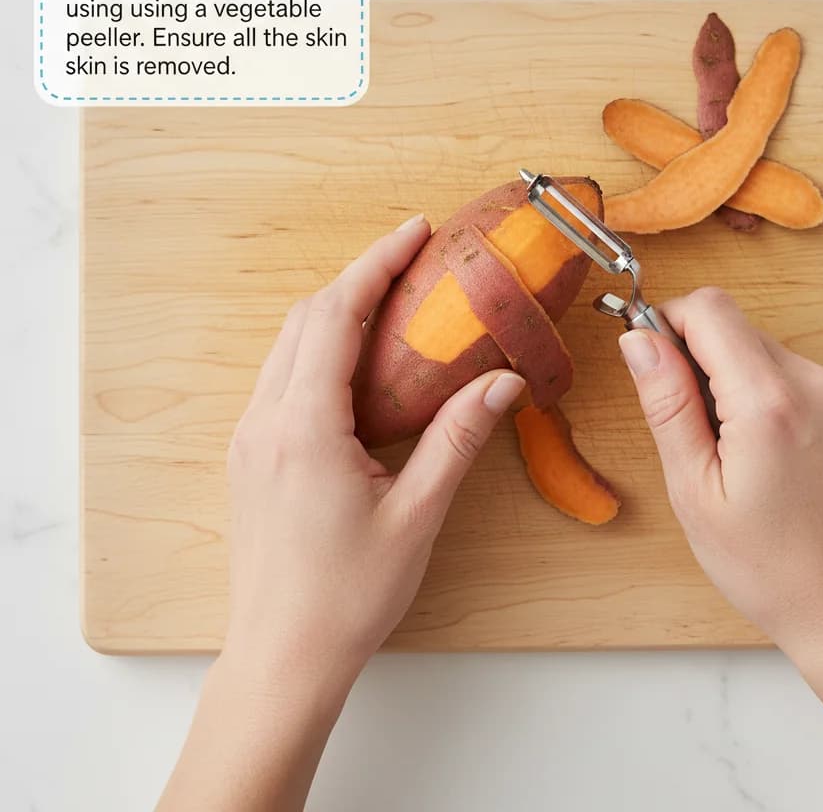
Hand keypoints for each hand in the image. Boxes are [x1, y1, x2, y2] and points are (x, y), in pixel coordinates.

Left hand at [223, 214, 524, 711]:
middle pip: (306, 318)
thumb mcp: (416, 515)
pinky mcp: (252, 456)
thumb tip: (502, 382)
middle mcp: (266, 421)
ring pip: (288, 344)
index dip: (376, 264)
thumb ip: (458, 439)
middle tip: (413, 260)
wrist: (281, 658)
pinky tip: (359, 362)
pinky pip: (283, 377)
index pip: (336, 316)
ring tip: (393, 300)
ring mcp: (252, 438)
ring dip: (336, 310)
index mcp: (304, 427)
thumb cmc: (346, 597)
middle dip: (359, 276)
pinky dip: (320, 348)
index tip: (415, 232)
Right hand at [618, 287, 822, 667]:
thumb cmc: (772, 569)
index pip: (708, 308)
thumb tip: (638, 340)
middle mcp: (816, 383)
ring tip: (727, 453)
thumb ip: (667, 404)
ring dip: (729, 380)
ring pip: (761, 350)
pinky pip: (792, 376)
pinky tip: (761, 456)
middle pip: (734, 326)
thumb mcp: (695, 491)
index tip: (651, 366)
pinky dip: (762, 396)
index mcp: (770, 401)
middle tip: (687, 430)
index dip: (666, 322)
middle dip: (695, 359)